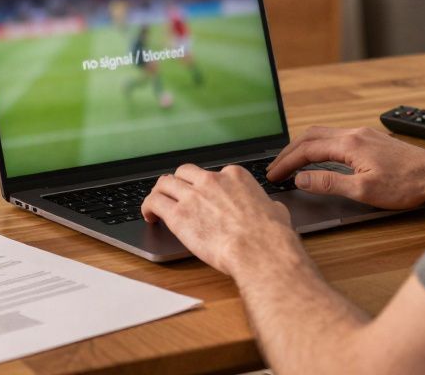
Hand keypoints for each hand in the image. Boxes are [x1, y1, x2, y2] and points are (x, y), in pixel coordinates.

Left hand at [141, 163, 302, 276]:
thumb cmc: (270, 236)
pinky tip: (150, 216)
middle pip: (184, 173)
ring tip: (156, 204)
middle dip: (178, 183)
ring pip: (165, 183)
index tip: (202, 196)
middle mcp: (211, 181)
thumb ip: (267, 206)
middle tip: (175, 196)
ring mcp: (193, 196)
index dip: (204, 186)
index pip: (211, 174)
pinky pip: (154, 202)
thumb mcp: (275, 211)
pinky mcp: (178, 215)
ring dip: (160, 192)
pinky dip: (148, 207)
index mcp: (234, 176)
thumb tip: (270, 209)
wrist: (259, 251)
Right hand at [266, 126, 424, 208]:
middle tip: (275, 168)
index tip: (273, 174)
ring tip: (291, 162)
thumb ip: (329, 183)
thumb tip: (302, 179)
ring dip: (304, 147)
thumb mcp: (364, 190)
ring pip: (324, 134)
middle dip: (290, 151)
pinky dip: (320, 146)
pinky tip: (320, 157)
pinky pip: (337, 137)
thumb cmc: (407, 185)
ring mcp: (364, 134)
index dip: (286, 162)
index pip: (307, 149)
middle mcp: (355, 133)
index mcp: (350, 144)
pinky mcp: (372, 139)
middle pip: (311, 136)